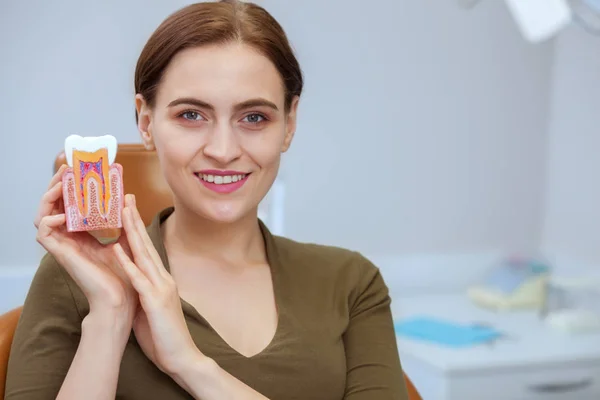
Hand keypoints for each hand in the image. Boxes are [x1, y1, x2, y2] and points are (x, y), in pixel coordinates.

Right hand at [34, 165, 137, 328]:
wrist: (123, 297)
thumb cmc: (124, 272)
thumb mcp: (124, 238)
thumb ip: (122, 218)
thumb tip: (126, 195)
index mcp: (82, 232)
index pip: (67, 203)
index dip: (69, 185)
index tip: (78, 167)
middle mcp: (69, 237)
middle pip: (52, 205)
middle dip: (56, 184)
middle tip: (66, 170)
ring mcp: (63, 245)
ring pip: (41, 215)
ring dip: (48, 196)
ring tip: (61, 185)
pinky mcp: (61, 254)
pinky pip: (43, 232)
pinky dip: (49, 219)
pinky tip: (64, 214)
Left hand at [114, 195, 201, 375]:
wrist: (182, 357)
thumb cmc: (164, 336)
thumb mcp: (151, 307)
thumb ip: (142, 291)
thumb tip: (130, 282)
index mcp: (161, 280)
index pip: (146, 248)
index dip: (135, 228)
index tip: (126, 209)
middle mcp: (163, 278)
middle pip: (146, 244)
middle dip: (133, 219)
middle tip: (125, 197)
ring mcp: (161, 288)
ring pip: (143, 254)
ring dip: (131, 232)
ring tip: (120, 211)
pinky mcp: (156, 301)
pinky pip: (139, 279)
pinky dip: (128, 263)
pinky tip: (118, 249)